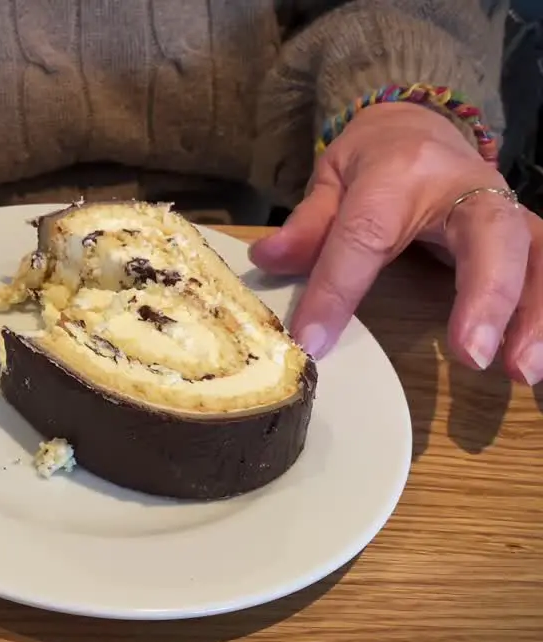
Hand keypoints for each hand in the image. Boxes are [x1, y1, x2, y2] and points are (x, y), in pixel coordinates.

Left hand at [249, 102, 539, 382]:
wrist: (422, 127)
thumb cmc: (375, 161)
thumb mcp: (333, 179)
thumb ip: (307, 224)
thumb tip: (267, 260)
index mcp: (402, 171)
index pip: (367, 233)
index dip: (338, 289)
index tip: (315, 339)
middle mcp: (467, 187)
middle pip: (490, 234)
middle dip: (486, 296)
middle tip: (471, 354)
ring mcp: (505, 210)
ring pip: (537, 255)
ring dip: (534, 316)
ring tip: (521, 372)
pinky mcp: (526, 233)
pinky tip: (535, 360)